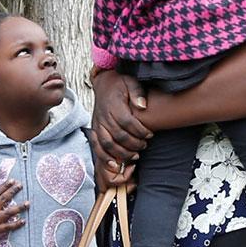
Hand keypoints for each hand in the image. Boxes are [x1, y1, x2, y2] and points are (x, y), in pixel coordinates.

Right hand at [0, 178, 25, 237]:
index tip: (13, 180)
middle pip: (5, 198)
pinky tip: (24, 221)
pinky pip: (9, 226)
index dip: (6, 185)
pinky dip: (17, 224)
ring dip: (20, 207)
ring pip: (10, 212)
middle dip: (14, 191)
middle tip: (21, 185)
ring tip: (28, 203)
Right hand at [90, 67, 151, 181]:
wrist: (104, 83)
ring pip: (107, 144)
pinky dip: (105, 157)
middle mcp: (103, 116)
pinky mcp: (95, 129)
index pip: (127, 122)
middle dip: (134, 143)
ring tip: (135, 155)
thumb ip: (138, 92)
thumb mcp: (131, 82)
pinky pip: (97, 146)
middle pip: (118, 136)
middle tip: (145, 145)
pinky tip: (115, 165)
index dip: (140, 131)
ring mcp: (97, 124)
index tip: (150, 134)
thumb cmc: (120, 84)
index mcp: (113, 105)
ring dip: (122, 153)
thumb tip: (143, 106)